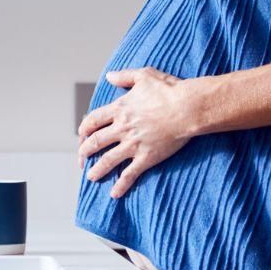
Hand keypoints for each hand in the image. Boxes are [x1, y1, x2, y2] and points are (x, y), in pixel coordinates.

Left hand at [78, 67, 193, 197]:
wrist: (189, 107)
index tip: (81, 136)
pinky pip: (130, 174)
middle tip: (81, 160)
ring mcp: (133, 144)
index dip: (84, 130)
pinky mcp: (147, 157)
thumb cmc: (170, 90)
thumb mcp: (145, 76)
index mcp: (120, 109)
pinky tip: (114, 194)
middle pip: (95, 142)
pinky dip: (121, 185)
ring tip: (90, 177)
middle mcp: (122, 127)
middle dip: (84, 152)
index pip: (92, 121)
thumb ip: (124, 76)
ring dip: (97, 170)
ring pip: (107, 160)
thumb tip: (109, 76)